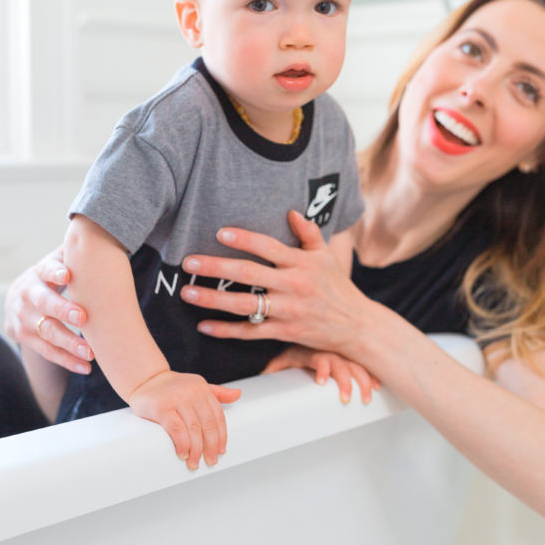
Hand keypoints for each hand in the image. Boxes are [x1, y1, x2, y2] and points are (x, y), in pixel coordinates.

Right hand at [4, 247, 93, 373]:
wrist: (19, 298)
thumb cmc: (53, 276)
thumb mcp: (59, 261)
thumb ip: (75, 253)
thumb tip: (100, 232)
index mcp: (38, 273)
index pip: (45, 269)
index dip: (55, 271)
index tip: (68, 274)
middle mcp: (26, 295)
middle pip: (43, 303)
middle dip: (63, 310)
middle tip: (83, 317)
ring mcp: (22, 319)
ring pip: (46, 332)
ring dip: (70, 343)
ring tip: (92, 352)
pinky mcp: (24, 338)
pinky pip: (47, 353)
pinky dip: (67, 360)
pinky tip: (87, 366)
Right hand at [128, 370, 240, 468]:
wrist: (145, 380)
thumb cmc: (172, 387)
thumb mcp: (197, 386)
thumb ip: (217, 392)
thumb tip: (238, 394)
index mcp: (203, 389)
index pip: (218, 416)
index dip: (221, 436)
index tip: (221, 451)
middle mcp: (192, 393)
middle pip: (208, 425)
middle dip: (211, 446)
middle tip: (211, 461)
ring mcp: (177, 399)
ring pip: (193, 429)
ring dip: (196, 450)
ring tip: (195, 462)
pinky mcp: (162, 408)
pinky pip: (177, 429)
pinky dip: (182, 443)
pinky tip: (183, 453)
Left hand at [180, 210, 374, 359]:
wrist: (356, 326)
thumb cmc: (338, 287)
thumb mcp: (326, 256)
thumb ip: (308, 233)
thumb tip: (290, 211)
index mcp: (301, 263)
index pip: (268, 247)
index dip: (244, 239)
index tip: (220, 232)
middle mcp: (293, 286)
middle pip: (248, 274)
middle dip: (215, 267)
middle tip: (188, 262)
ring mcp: (288, 311)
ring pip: (244, 305)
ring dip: (212, 298)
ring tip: (187, 292)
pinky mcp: (284, 333)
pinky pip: (250, 332)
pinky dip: (226, 330)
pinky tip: (204, 325)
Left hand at [264, 345, 380, 403]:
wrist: (313, 331)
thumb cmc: (300, 350)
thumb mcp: (287, 357)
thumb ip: (276, 367)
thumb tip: (263, 379)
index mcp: (313, 348)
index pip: (318, 356)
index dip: (321, 368)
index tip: (321, 381)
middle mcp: (330, 349)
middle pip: (340, 362)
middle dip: (345, 380)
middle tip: (346, 399)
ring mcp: (343, 353)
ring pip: (356, 364)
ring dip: (363, 380)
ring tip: (367, 397)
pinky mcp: (353, 358)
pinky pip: (366, 364)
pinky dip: (372, 375)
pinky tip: (378, 386)